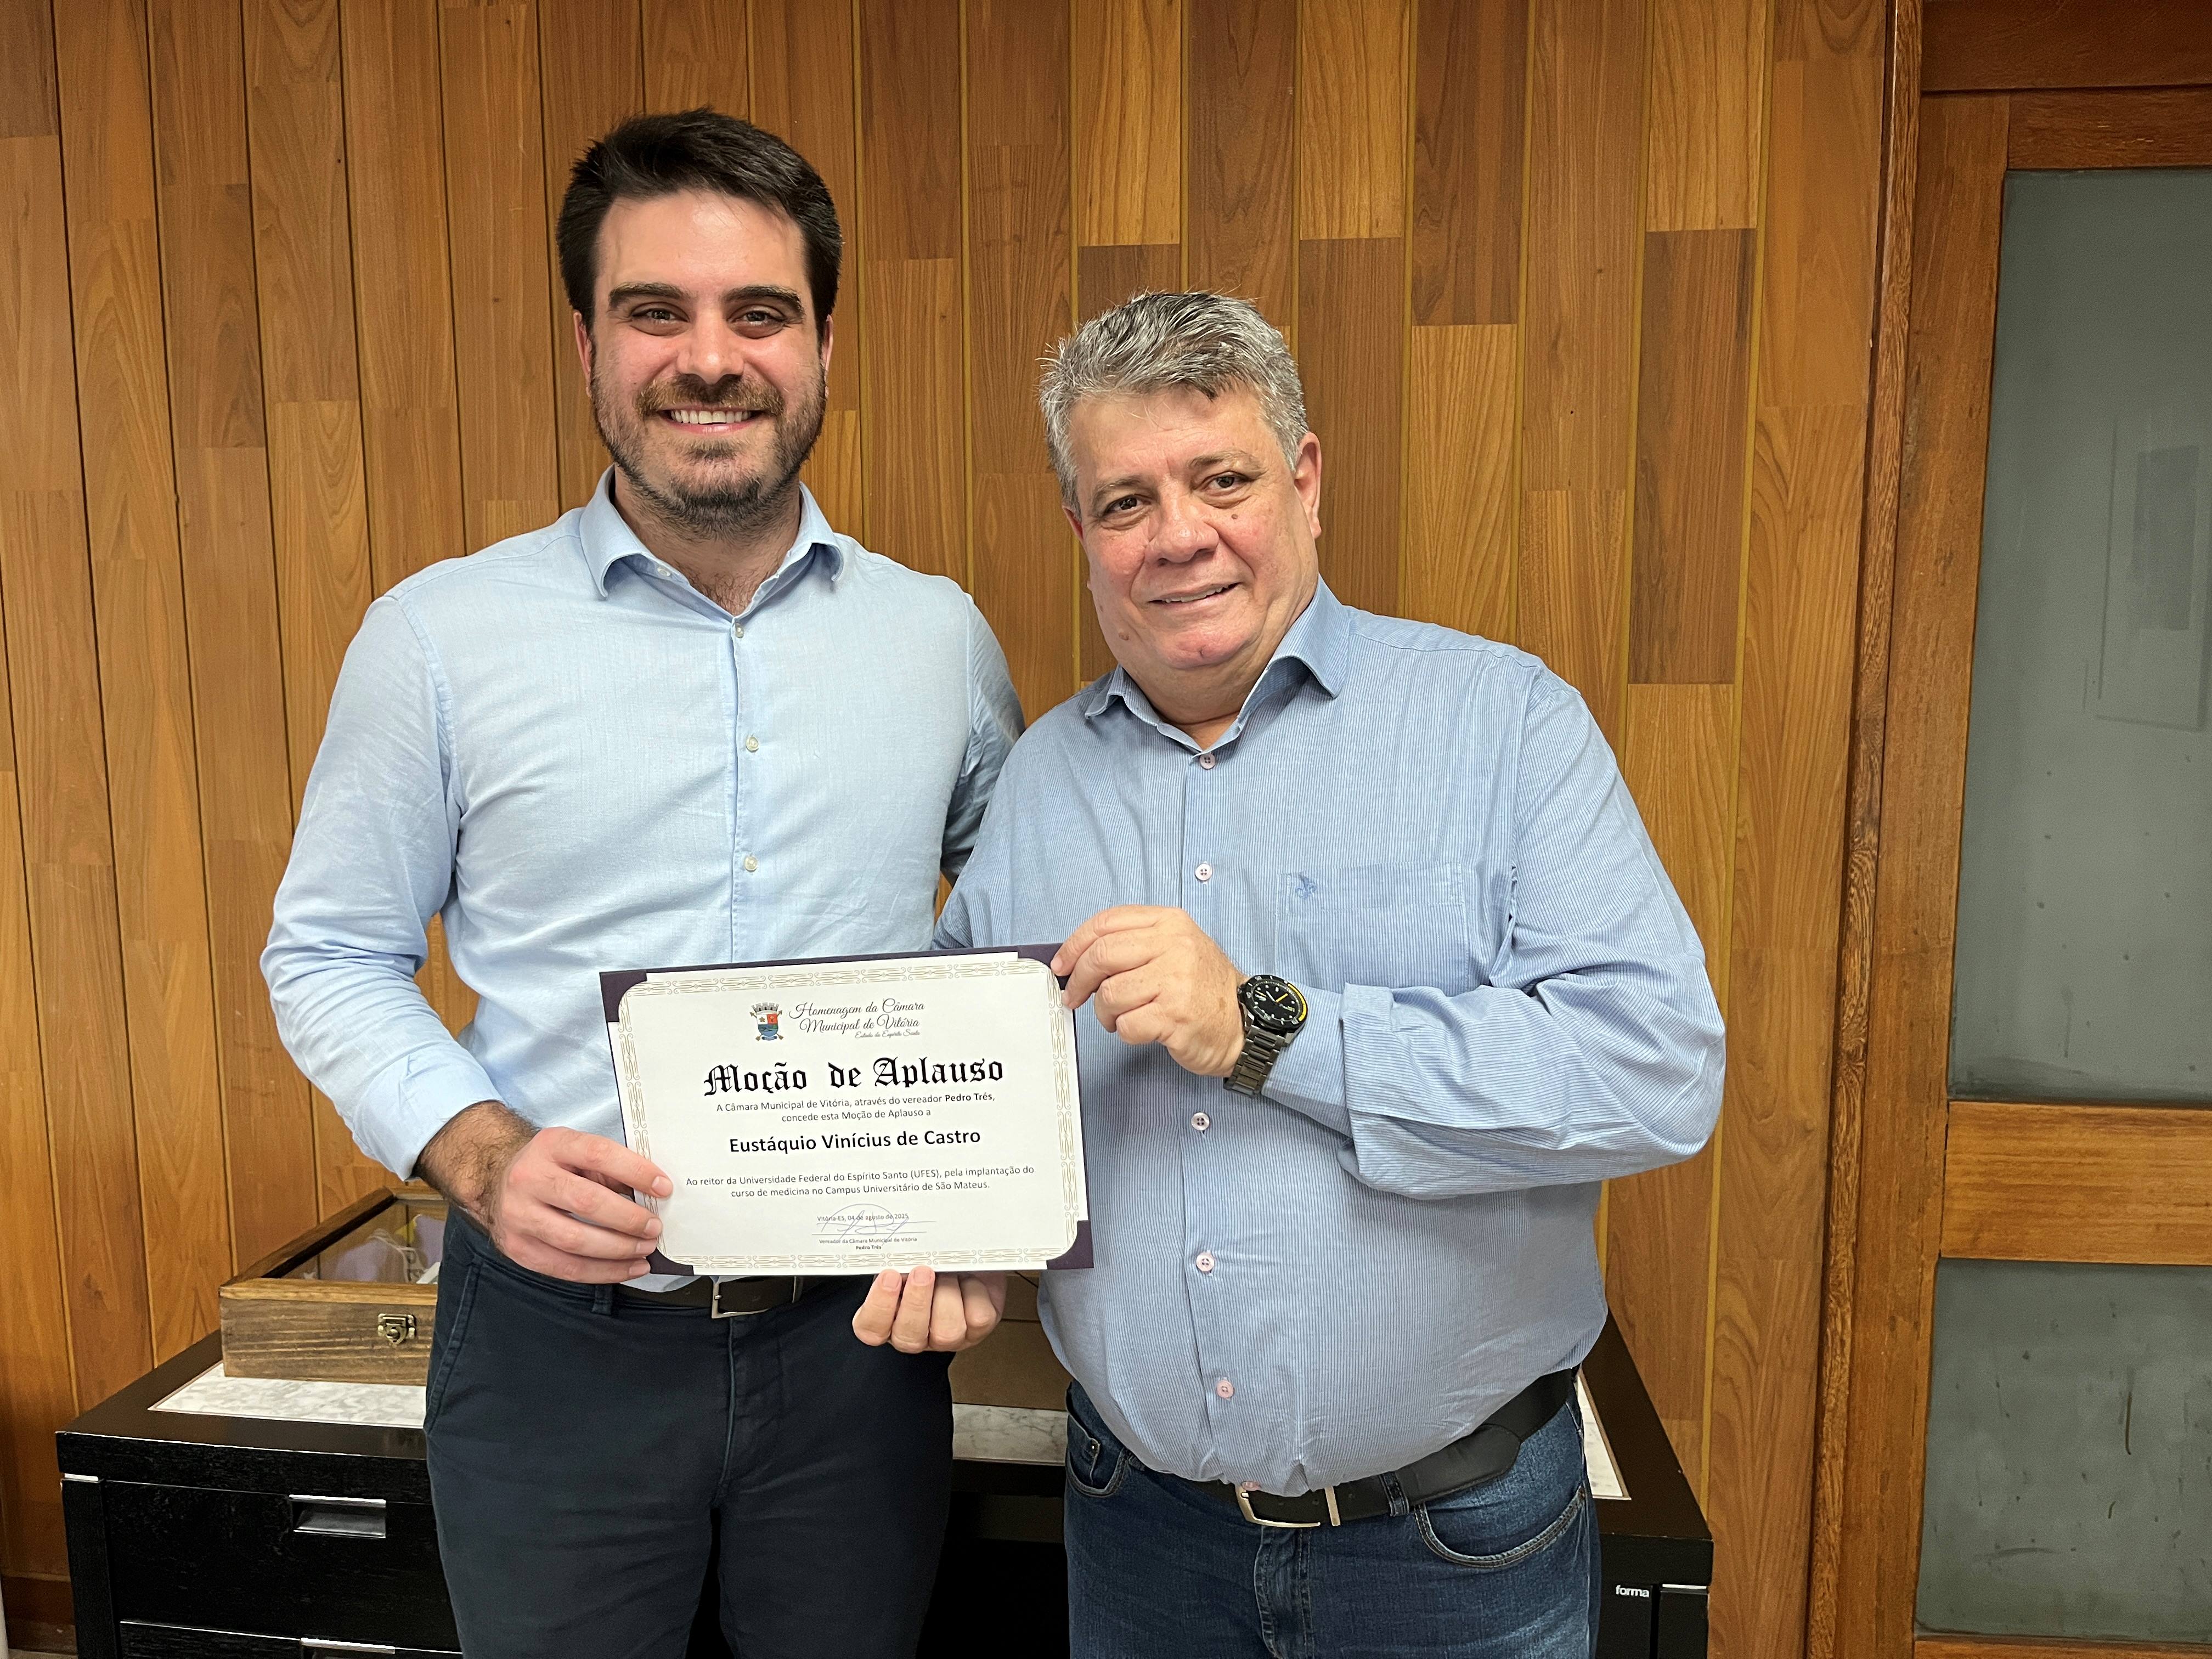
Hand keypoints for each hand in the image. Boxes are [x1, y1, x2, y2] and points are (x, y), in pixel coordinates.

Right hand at [418, 1103, 670, 1282]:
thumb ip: (610, 1168)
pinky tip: (627, 1268)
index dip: (636, 1172)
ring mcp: (518, 1215)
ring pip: (575, 1241)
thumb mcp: (576, 1151)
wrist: (496, 1179)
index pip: (598, 1155)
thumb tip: (655, 1195)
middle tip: (655, 1228)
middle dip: (629, 1220)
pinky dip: (601, 1272)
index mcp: (551, 1145)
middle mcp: (529, 1178)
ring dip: (618, 1250)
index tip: (664, 1188)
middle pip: (587, 1202)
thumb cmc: (552, 1166)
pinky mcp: (516, 1248)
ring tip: (645, 1251)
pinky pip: (564, 1267)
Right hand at [851, 1267, 1006, 1352]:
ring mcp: (947, 1337)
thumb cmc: (935, 1260)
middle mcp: (917, 1334)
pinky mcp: (977, 1331)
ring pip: (945, 1332)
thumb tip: (898, 1253)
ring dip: (947, 1294)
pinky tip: (969, 1278)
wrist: (971, 1258)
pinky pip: (976, 1319)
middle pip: (908, 1336)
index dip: (878, 1306)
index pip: (871, 1328)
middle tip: (921, 1272)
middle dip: (916, 1302)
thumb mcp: (911, 1258)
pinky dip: (974, 1292)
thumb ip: (899, 1261)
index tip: (889, 1276)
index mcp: (891, 1318)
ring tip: (949, 1271)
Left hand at [1051, 906, 1245, 1076]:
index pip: (1107, 923)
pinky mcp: (1175, 1016)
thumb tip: (1079, 957)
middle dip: (1078, 981)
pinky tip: (1141, 1029)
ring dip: (1105, 1013)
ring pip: (1109, 994)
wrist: (1245, 1023)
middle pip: (1101, 956)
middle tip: (1073, 996)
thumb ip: (1134, 943)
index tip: (1062, 964)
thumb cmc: (1204, 988)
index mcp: (1170, 923)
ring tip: (1120, 1018)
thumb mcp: (1176, 947)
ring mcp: (1176, 981)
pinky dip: (1124, 1032)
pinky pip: (1126, 1025)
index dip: (1074, 944)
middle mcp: (1174, 946)